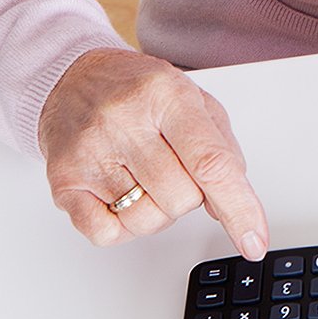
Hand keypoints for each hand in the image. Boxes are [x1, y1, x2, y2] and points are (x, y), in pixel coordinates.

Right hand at [37, 48, 269, 258]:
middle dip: (189, 195)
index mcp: (166, 95)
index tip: (254, 240)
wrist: (73, 78)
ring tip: (144, 177)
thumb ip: (221, 150)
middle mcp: (124, 121)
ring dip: (156, 211)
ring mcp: (90, 152)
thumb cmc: (139, 91)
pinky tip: (120, 196)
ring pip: (146, 220)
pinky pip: (106, 233)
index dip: (238, 207)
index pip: (210, 163)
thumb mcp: (194, 101)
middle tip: (172, 167)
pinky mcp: (63, 180)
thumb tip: (229, 206)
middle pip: (181, 198)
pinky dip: (122, 226)